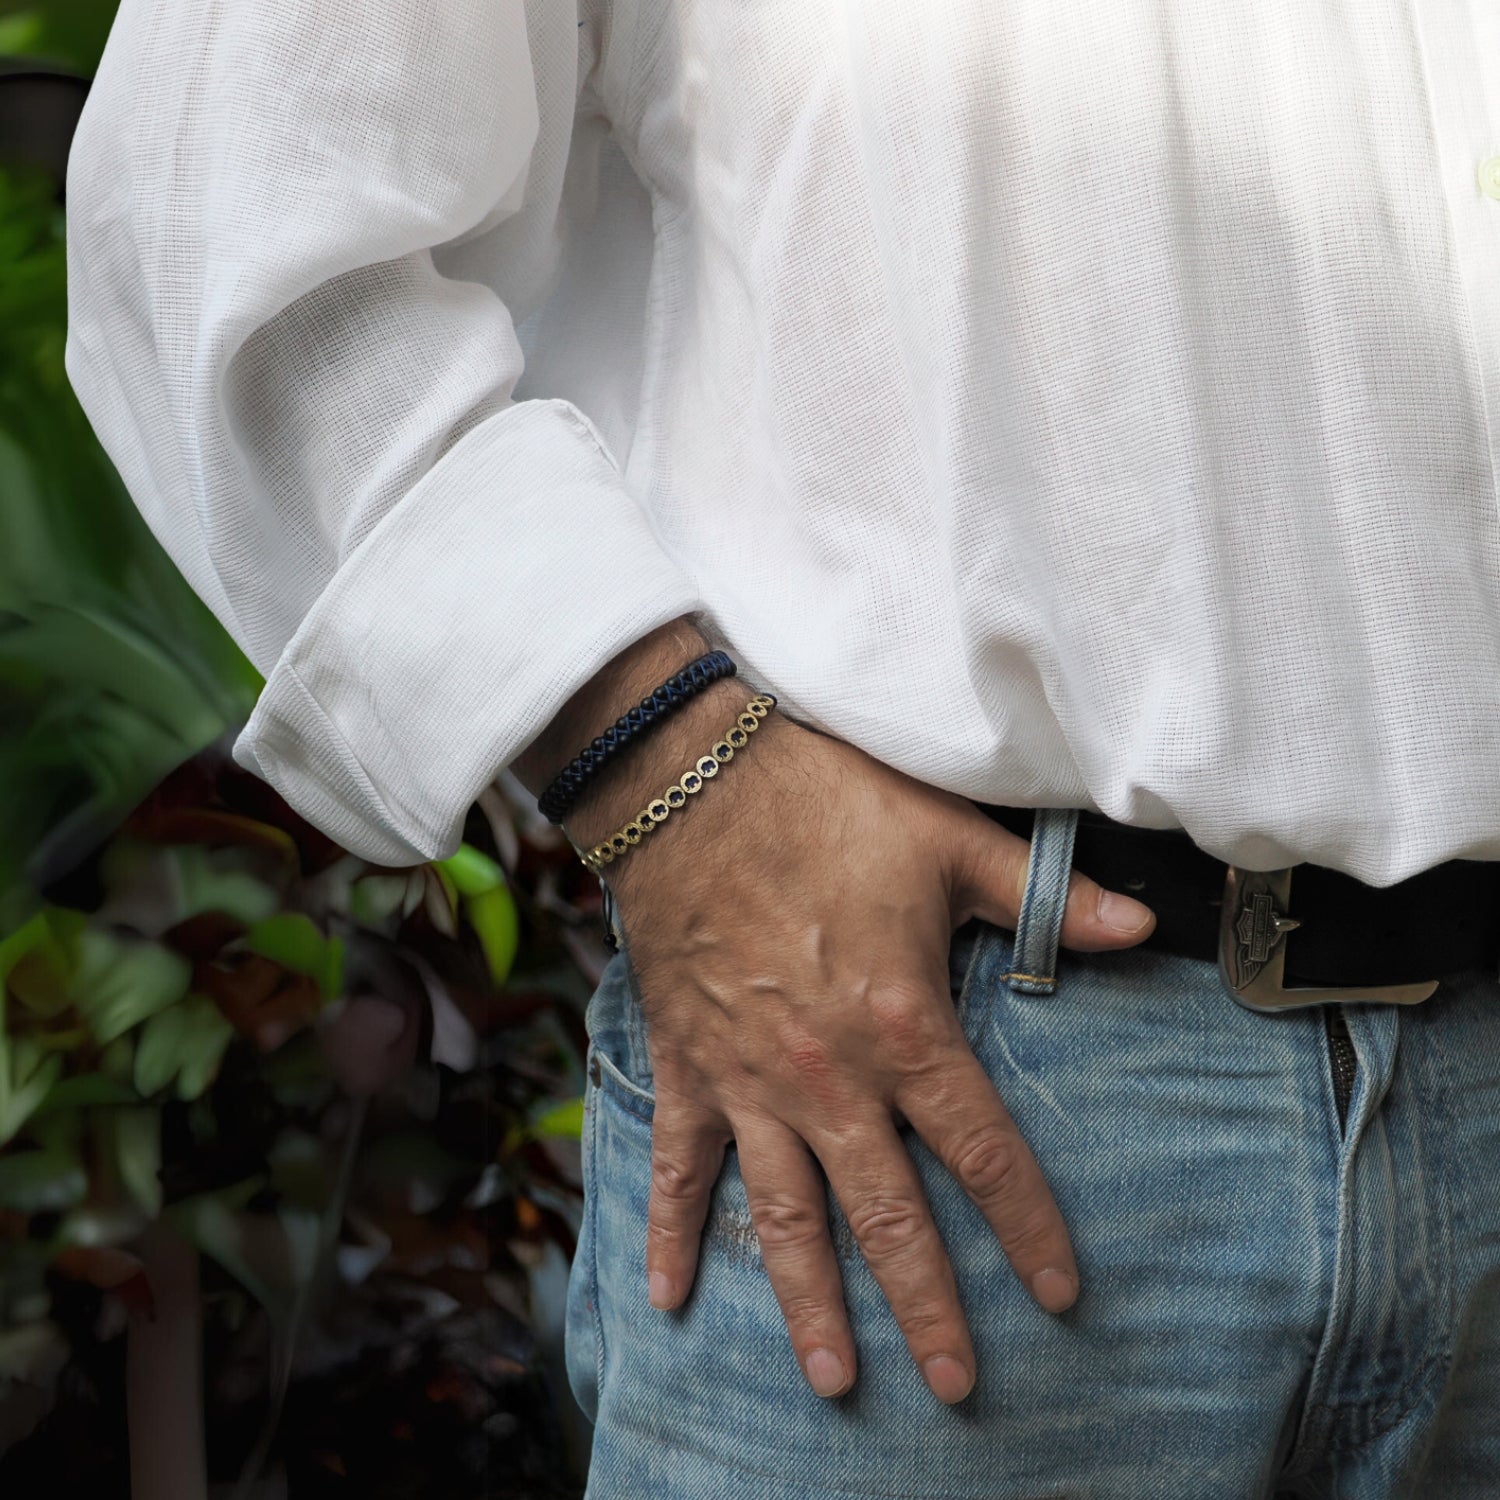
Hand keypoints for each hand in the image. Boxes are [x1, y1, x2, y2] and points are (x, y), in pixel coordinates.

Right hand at [599, 701, 1155, 1404]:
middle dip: (927, 1307)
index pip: (983, 1151)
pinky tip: (669, 1297)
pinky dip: (670, 1232)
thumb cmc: (825, 803)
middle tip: (957, 1387)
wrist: (691, 780)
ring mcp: (750, 1081)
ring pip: (785, 1216)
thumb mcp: (948, 841)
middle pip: (887, 1215)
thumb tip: (1145, 931)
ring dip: (810, 1303)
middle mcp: (828, 1077)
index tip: (1060, 1294)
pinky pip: (678, 1166)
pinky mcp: (689, 1066)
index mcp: (904, 1027)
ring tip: (834, 1380)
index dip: (1028, 1226)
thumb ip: (1046, 900)